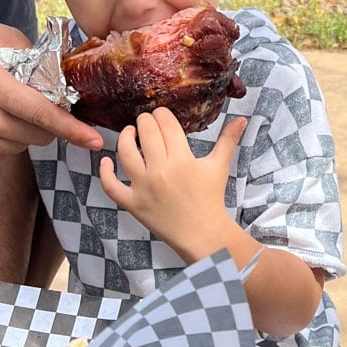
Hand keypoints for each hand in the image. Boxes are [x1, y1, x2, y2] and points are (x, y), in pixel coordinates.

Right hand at [0, 15, 102, 163]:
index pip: (41, 112)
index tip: (92, 138)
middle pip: (36, 132)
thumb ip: (6, 36)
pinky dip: (1, 138)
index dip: (71, 128)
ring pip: (18, 144)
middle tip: (34, 97)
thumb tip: (36, 53)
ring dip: (23, 128)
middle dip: (47, 119)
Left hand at [98, 107, 246, 258]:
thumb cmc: (211, 199)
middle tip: (146, 121)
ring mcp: (143, 187)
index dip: (161, 114)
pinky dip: (104, 172)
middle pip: (146, 133)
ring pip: (125, 153)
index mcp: (182, 159)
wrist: (203, 234)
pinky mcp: (132, 203)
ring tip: (129, 133)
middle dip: (145, 121)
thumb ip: (228, 140)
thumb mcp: (219, 167)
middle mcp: (160, 170)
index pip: (166, 124)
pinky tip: (105, 161)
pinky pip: (111, 186)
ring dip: (125, 137)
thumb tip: (242, 119)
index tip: (161, 113)